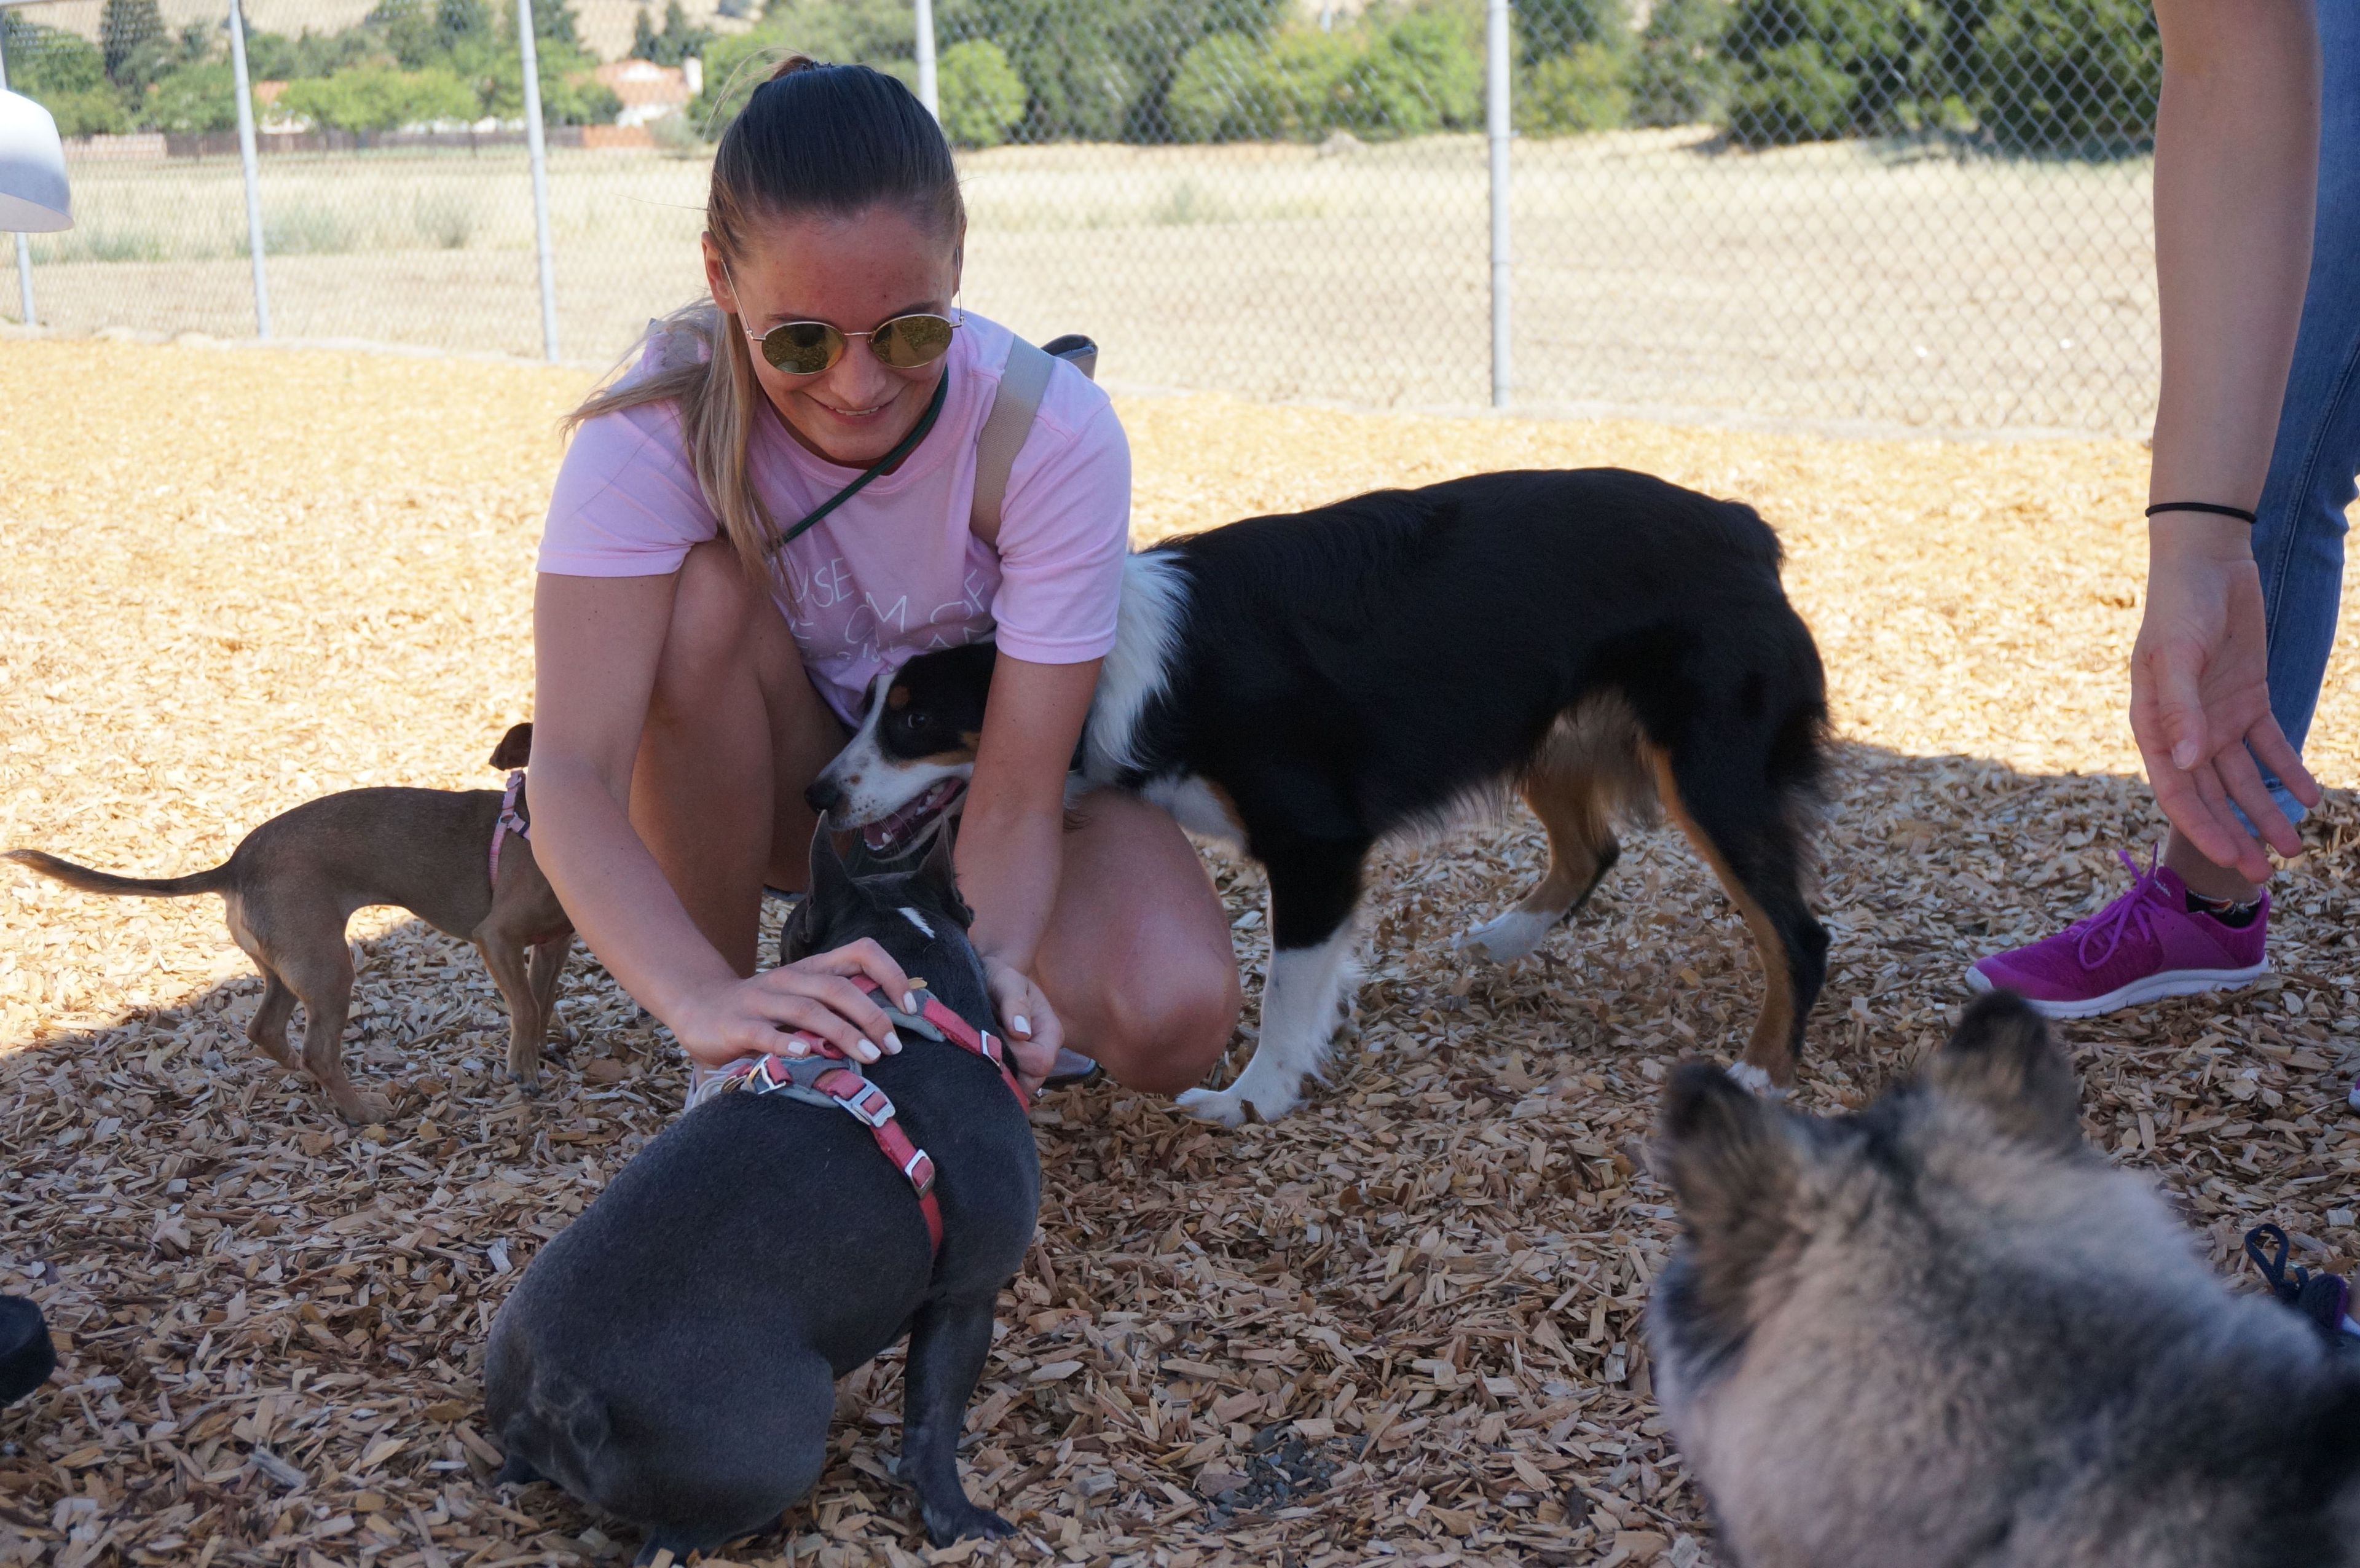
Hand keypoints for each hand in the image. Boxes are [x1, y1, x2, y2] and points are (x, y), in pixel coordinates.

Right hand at [666, 939, 915, 1070]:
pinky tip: (808, 1055)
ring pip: (809, 1011)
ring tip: (870, 1056)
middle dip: (871, 1016)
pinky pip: (767, 1034)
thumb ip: (838, 1004)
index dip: (890, 974)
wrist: (699, 1006)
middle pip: (838, 988)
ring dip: (843, 1034)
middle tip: (892, 1046)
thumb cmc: (765, 1008)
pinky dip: (789, 1044)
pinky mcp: (738, 1026)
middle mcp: (790, 979)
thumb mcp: (804, 997)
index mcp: (813, 968)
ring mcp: (763, 1001)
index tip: (910, 1008)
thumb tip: (891, 1024)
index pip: (860, 952)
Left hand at [982, 954, 1059, 1093]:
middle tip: (981, 1046)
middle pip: (1031, 1081)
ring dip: (995, 1075)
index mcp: (1051, 1032)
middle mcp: (1044, 1052)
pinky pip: (1005, 1086)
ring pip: (1017, 1087)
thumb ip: (1015, 1002)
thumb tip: (1021, 1032)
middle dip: (1004, 1068)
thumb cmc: (1000, 978)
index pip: (1041, 1061)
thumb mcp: (1007, 981)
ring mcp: (1028, 1064)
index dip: (1017, 1055)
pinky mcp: (1013, 1069)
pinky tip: (977, 1060)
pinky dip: (990, 1078)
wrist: (988, 980)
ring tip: (979, 1051)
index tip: (993, 1037)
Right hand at [2129, 517, 2319, 880]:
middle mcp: (2184, 731)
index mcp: (2154, 726)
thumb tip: (2185, 764)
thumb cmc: (2179, 607)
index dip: (2202, 827)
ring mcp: (2216, 718)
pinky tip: (2311, 796)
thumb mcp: (2177, 655)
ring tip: (2294, 847)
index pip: (2177, 790)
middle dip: (2236, 833)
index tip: (2228, 858)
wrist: (2209, 563)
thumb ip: (2180, 710)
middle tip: (2264, 871)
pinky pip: (2270, 746)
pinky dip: (2289, 770)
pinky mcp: (2248, 701)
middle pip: (2212, 794)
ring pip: (2243, 779)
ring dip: (2266, 812)